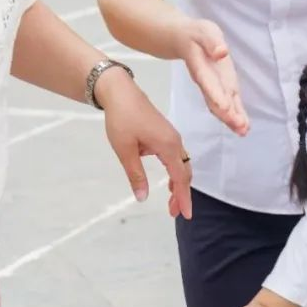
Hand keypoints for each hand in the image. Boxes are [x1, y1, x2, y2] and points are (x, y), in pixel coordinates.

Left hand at [98, 70, 192, 218]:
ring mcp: (173, 138)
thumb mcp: (125, 150)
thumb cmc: (121, 119)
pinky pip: (177, 158)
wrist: (121, 92)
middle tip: (174, 213)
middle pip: (185, 173)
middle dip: (182, 194)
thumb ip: (136, 175)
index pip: (181, 178)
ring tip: (171, 201)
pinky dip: (175, 172)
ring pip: (182, 166)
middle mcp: (175, 143)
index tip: (185, 215)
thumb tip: (142, 197)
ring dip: (179, 184)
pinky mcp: (167, 135)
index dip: (184, 198)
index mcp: (168, 147)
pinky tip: (167, 180)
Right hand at [173, 18, 249, 135]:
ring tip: (243, 131)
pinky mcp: (219, 88)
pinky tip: (243, 127)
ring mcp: (212, 86)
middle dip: (227, 114)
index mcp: (201, 66)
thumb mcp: (204, 30)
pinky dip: (234, 115)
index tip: (225, 108)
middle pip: (214, 99)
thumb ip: (212, 41)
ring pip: (220, 106)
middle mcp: (206, 80)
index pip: (208, 82)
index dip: (216, 95)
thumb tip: (222, 52)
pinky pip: (226, 103)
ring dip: (231, 119)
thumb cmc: (195, 34)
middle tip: (240, 127)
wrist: (183, 40)